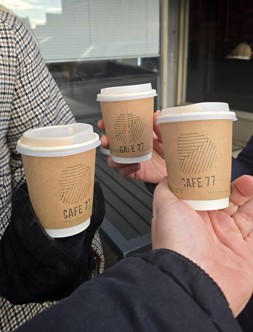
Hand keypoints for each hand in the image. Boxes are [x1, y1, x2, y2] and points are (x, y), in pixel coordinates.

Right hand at [97, 111, 166, 182]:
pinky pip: (124, 172)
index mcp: (134, 137)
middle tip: (106, 141)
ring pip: (113, 161)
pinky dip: (127, 169)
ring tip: (120, 157)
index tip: (103, 123)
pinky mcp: (134, 172)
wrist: (174, 167)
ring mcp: (130, 161)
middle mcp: (130, 149)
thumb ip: (159, 127)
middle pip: (110, 145)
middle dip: (105, 142)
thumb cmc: (168, 150)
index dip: (107, 126)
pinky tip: (136, 165)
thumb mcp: (165, 136)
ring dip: (113, 159)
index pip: (117, 130)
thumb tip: (156, 114)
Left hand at [152, 175, 252, 316]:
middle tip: (247, 181)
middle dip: (239, 188)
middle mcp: (210, 227)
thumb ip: (167, 187)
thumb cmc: (177, 241)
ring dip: (251, 198)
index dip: (217, 181)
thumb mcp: (164, 205)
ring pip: (246, 214)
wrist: (194, 280)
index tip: (225, 169)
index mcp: (192, 215)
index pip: (208, 192)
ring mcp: (229, 240)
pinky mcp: (246, 255)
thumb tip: (171, 174)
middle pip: (230, 201)